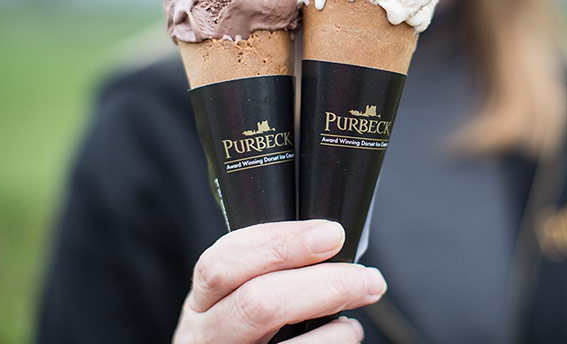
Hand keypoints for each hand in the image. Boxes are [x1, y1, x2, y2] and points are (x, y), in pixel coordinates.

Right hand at [172, 220, 385, 342]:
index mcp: (201, 302)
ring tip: (360, 306)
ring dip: (337, 324)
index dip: (280, 243)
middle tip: (365, 277)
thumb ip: (270, 269)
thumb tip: (329, 242)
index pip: (223, 263)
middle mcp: (206, 336)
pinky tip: (346, 334)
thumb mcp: (239, 295)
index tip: (331, 234)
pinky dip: (335, 342)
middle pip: (259, 303)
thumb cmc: (247, 332)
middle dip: (323, 283)